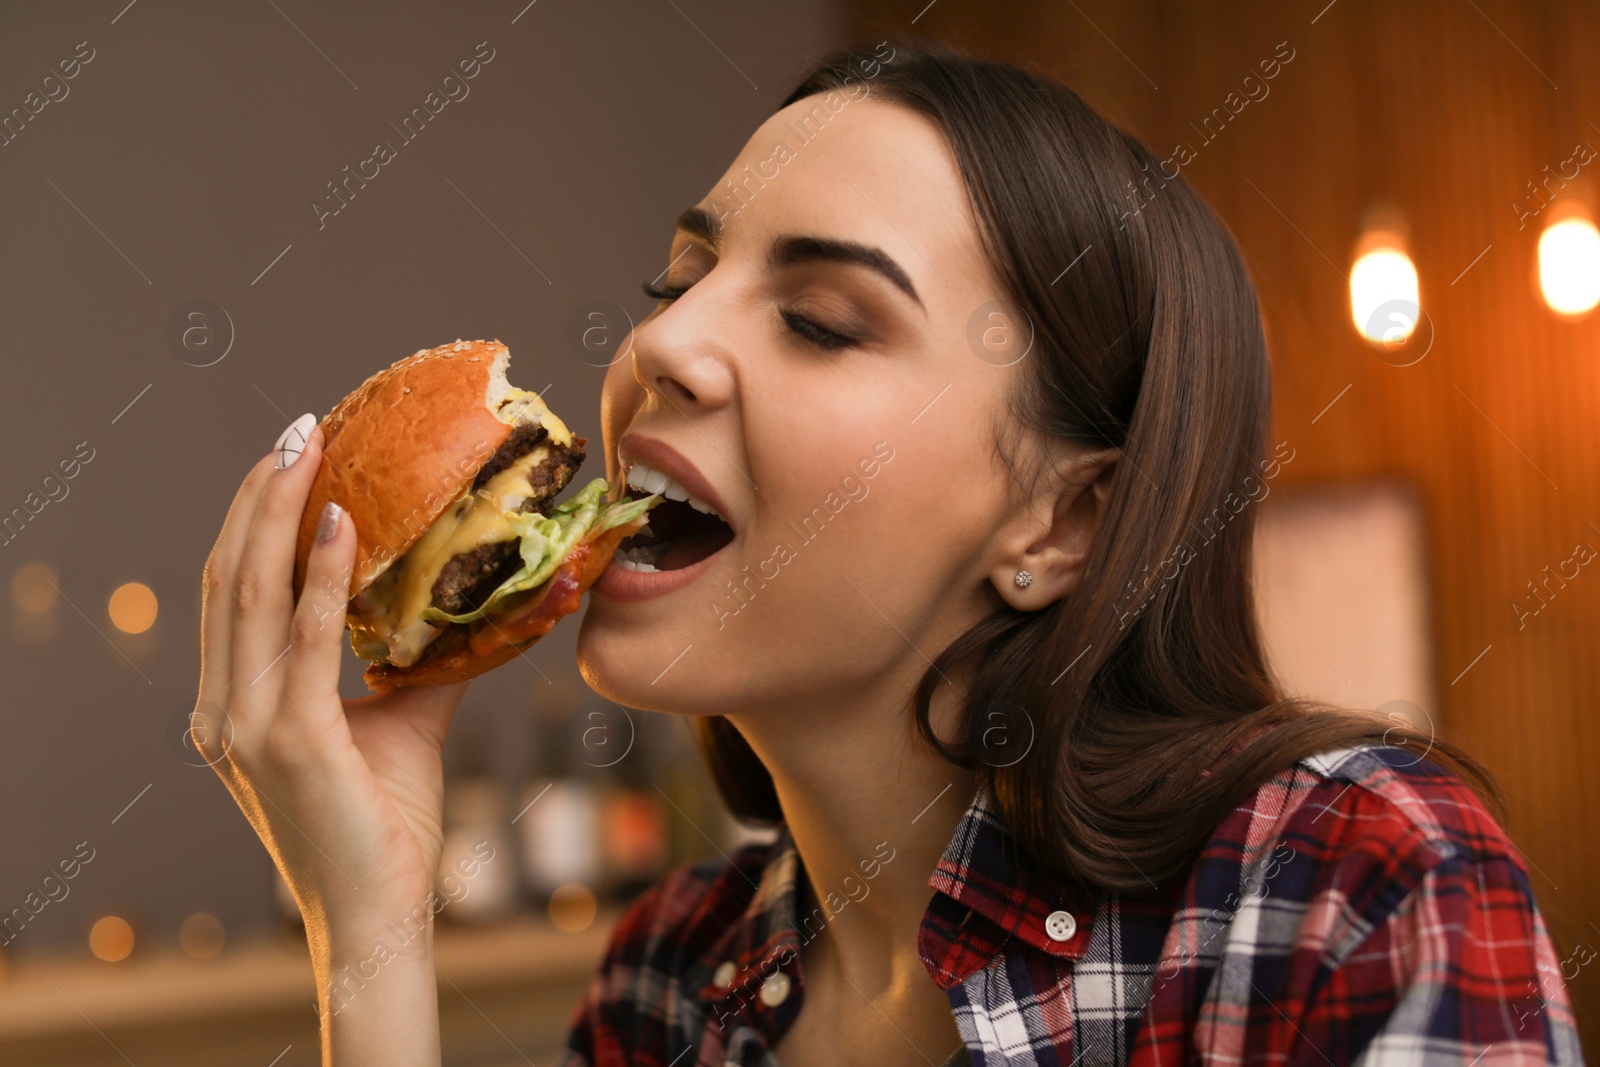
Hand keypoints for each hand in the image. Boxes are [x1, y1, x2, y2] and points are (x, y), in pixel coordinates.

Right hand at [197, 415, 467, 952]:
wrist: (379, 911)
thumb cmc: (385, 821)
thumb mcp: (405, 721)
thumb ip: (426, 661)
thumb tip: (480, 604)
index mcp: (235, 704)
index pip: (233, 589)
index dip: (255, 517)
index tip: (293, 455)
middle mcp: (223, 709)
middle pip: (229, 576)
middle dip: (258, 495)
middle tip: (299, 429)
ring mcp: (244, 726)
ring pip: (249, 593)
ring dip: (277, 512)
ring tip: (310, 450)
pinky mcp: (284, 741)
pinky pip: (301, 638)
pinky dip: (318, 575)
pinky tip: (342, 523)